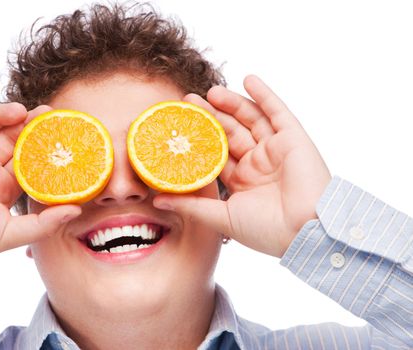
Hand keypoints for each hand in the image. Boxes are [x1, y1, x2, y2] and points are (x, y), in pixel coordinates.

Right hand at [0, 99, 80, 262]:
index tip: (60, 134)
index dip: (43, 147)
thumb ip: (43, 224)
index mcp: (1, 186)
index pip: (27, 159)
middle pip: (9, 138)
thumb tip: (77, 209)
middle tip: (47, 114)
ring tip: (19, 110)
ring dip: (0, 112)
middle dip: (28, 124)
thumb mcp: (9, 235)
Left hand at [154, 75, 330, 257]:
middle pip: (231, 132)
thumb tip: (156, 201)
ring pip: (250, 119)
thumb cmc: (267, 232)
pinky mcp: (294, 139)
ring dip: (232, 103)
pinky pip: (278, 112)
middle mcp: (258, 163)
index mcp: (242, 181)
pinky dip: (264, 95)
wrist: (307, 233)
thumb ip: (191, 206)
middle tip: (189, 101)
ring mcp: (276, 149)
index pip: (216, 153)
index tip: (179, 125)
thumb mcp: (222, 218)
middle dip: (210, 116)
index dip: (198, 138)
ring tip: (210, 92)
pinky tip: (248, 79)